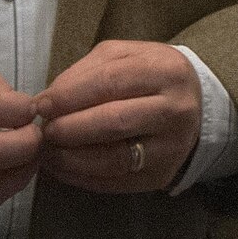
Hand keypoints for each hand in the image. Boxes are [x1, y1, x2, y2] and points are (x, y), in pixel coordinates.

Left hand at [34, 40, 201, 193]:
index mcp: (167, 72)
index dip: (69, 95)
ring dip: (71, 157)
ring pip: (114, 158)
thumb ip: (88, 70)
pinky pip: (114, 182)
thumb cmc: (151, 78)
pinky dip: (81, 177)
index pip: (111, 82)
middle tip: (45, 130)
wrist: (196, 110)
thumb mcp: (127, 56)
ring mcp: (171, 147)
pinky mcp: (161, 175)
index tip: (41, 104)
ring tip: (49, 151)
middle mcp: (175, 110)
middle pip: (113, 122)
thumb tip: (50, 100)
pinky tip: (63, 167)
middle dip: (69, 128)